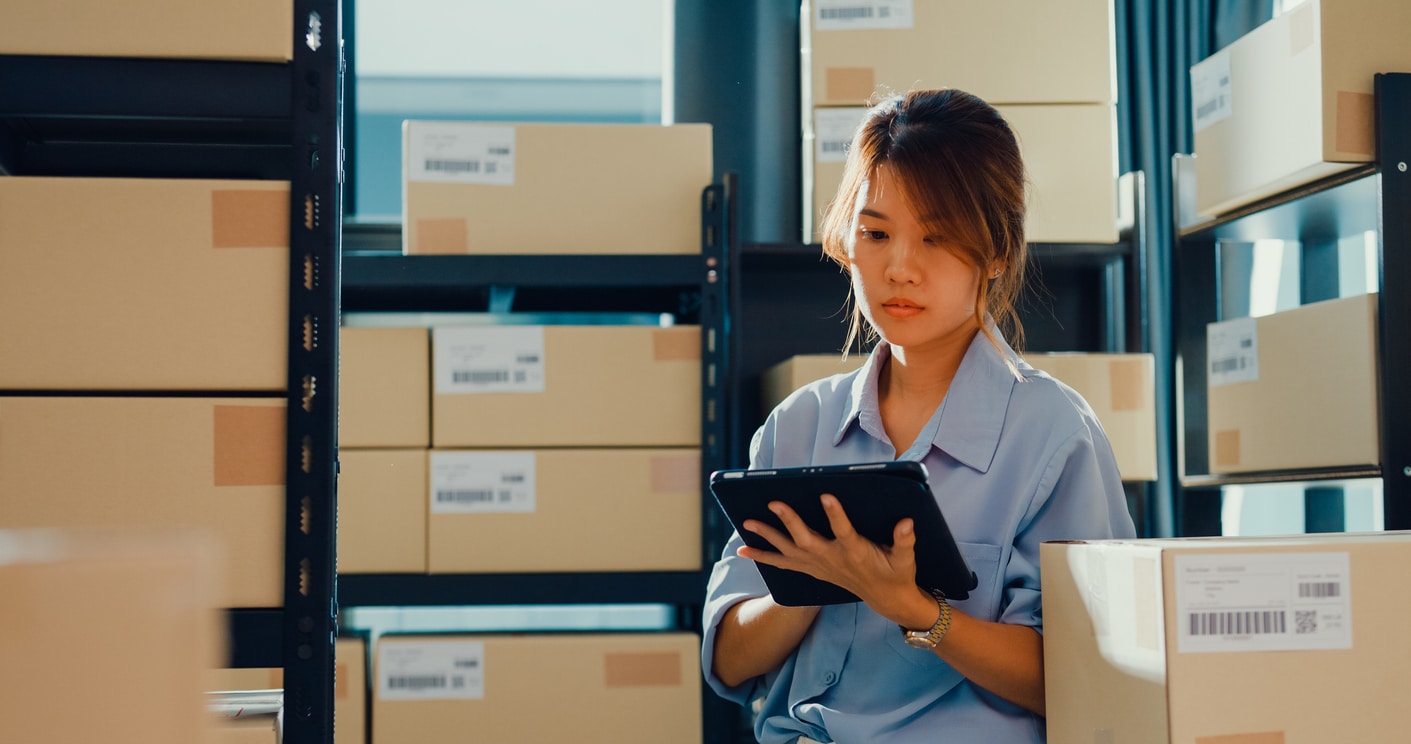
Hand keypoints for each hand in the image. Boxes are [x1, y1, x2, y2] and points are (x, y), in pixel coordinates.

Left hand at [738, 493, 922, 620]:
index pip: (845, 532)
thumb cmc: (896, 572)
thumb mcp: (905, 558)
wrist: (886, 599)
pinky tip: (743, 548)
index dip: (836, 515)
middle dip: (790, 522)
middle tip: (773, 502)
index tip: (827, 495)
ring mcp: (819, 565)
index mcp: (857, 552)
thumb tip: (907, 522)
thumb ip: (905, 540)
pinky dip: (763, 556)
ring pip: (789, 551)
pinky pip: (783, 564)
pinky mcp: (812, 569)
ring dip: (767, 537)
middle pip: (807, 540)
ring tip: (747, 523)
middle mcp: (833, 559)